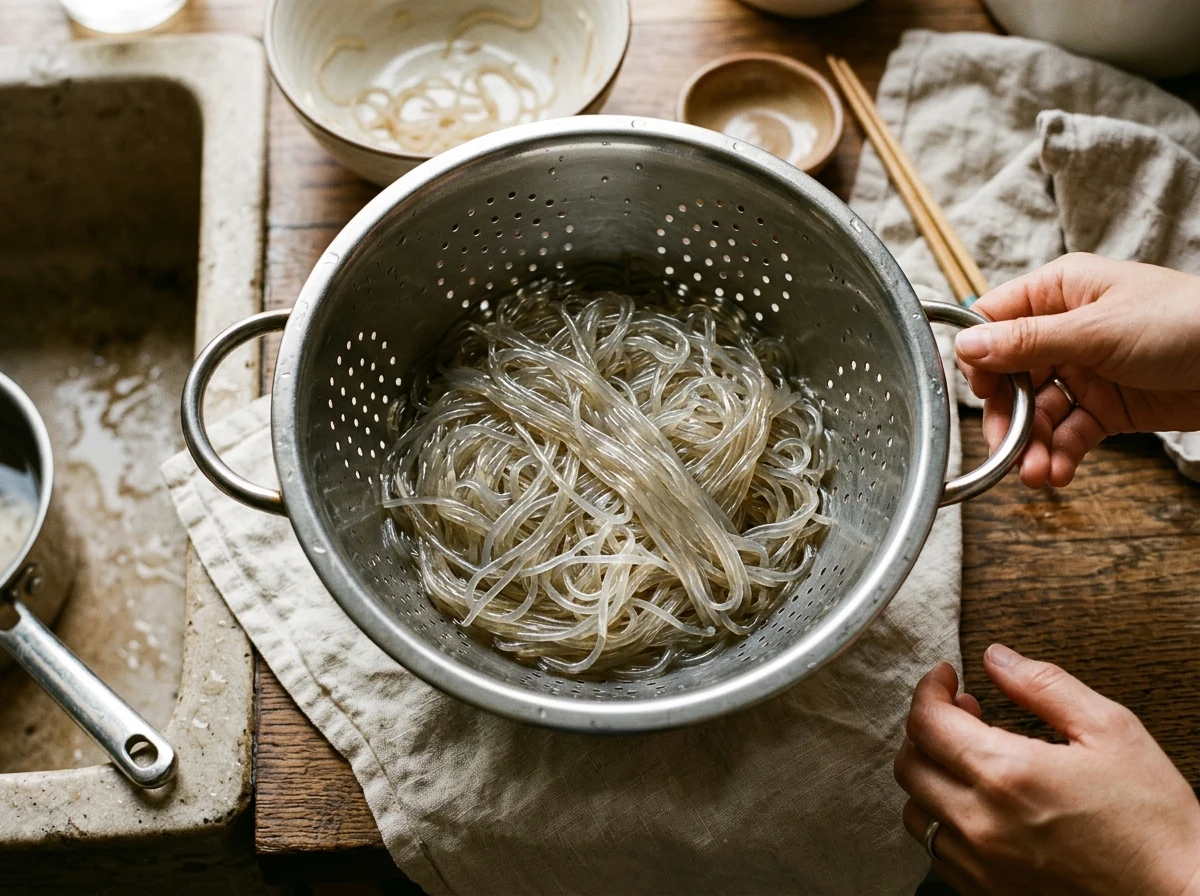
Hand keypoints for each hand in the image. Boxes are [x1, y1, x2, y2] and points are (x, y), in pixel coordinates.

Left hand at [894, 647, 1199, 894]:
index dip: (930, 689)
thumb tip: (997, 658)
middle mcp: (982, 822)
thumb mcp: (1110, 730)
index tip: (946, 679)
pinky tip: (979, 804)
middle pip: (910, 763)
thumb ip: (1044, 685)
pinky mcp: (988, 894)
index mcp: (1007, 774)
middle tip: (964, 712)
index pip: (927, 721)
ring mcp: (981, 864)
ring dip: (930, 775)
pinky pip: (938, 853)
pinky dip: (944, 820)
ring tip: (968, 759)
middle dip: (926, 727)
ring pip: (916, 811)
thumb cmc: (1153, 821)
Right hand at [955, 254, 1199, 487]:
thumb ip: (1027, 341)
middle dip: (1007, 417)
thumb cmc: (1185, 322)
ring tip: (1035, 473)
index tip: (980, 393)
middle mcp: (1064, 330)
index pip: (994, 322)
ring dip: (1032, 445)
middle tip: (1006, 448)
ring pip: (1037, 412)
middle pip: (1010, 377)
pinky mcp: (1105, 406)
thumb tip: (967, 345)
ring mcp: (1084, 370)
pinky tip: (1058, 472)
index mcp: (1058, 292)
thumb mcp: (1096, 330)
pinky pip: (1068, 432)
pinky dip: (1060, 454)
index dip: (980, 359)